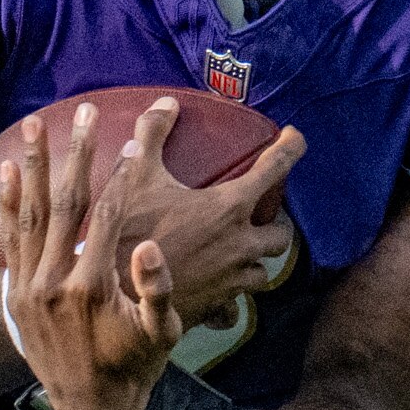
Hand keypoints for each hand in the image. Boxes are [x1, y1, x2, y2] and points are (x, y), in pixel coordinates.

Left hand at [2, 102, 197, 409]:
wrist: (90, 405)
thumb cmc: (134, 365)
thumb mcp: (160, 334)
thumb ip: (157, 289)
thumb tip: (151, 247)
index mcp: (92, 287)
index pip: (108, 217)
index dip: (123, 177)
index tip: (135, 141)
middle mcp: (54, 281)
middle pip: (66, 202)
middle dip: (77, 153)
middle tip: (86, 111)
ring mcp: (30, 284)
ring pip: (32, 211)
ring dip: (36, 164)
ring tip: (37, 123)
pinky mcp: (16, 290)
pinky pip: (9, 237)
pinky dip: (8, 202)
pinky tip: (10, 168)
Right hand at [19, 94, 303, 331]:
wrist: (113, 297)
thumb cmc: (126, 232)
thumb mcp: (135, 175)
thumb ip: (153, 133)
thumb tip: (166, 102)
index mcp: (228, 207)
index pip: (274, 168)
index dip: (291, 148)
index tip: (296, 138)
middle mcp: (240, 245)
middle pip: (281, 234)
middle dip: (277, 223)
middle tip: (263, 214)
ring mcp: (231, 280)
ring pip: (264, 273)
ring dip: (257, 260)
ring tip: (242, 251)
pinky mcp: (216, 307)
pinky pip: (237, 305)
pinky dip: (232, 296)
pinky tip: (219, 289)